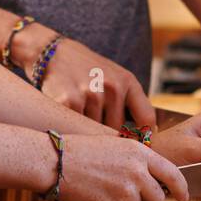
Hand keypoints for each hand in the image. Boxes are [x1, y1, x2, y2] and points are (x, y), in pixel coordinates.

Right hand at [19, 26, 155, 128]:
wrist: (52, 53)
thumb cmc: (87, 70)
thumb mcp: (114, 78)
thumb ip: (128, 103)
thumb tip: (144, 139)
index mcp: (127, 81)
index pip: (147, 119)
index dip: (145, 138)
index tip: (139, 147)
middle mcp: (112, 87)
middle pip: (118, 132)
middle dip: (108, 135)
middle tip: (96, 127)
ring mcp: (90, 94)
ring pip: (96, 133)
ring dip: (87, 132)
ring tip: (79, 116)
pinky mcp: (69, 102)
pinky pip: (77, 129)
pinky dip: (72, 128)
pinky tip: (68, 117)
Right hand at [53, 133, 188, 200]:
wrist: (57, 161)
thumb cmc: (83, 151)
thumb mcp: (116, 144)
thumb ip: (137, 159)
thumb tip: (151, 175)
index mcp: (140, 153)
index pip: (172, 174)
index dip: (181, 188)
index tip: (183, 196)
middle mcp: (137, 172)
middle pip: (157, 197)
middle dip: (147, 198)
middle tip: (129, 192)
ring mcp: (126, 190)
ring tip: (106, 188)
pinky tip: (97, 194)